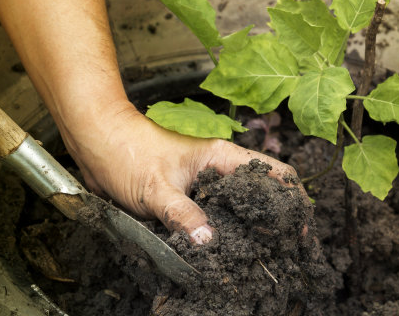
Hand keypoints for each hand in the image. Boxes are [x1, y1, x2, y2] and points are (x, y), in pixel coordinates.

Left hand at [61, 99, 297, 244]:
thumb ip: (182, 214)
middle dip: (276, 220)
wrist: (98, 144)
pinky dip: (224, 232)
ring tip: (261, 255)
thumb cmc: (128, 152)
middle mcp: (219, 170)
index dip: (292, 198)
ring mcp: (205, 184)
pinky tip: (226, 250)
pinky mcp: (190, 197)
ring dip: (250, 228)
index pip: (274, 172)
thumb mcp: (156, 187)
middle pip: (261, 193)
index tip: (299, 228)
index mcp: (222, 157)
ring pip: (238, 207)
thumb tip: (208, 242)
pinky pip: (215, 216)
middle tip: (285, 250)